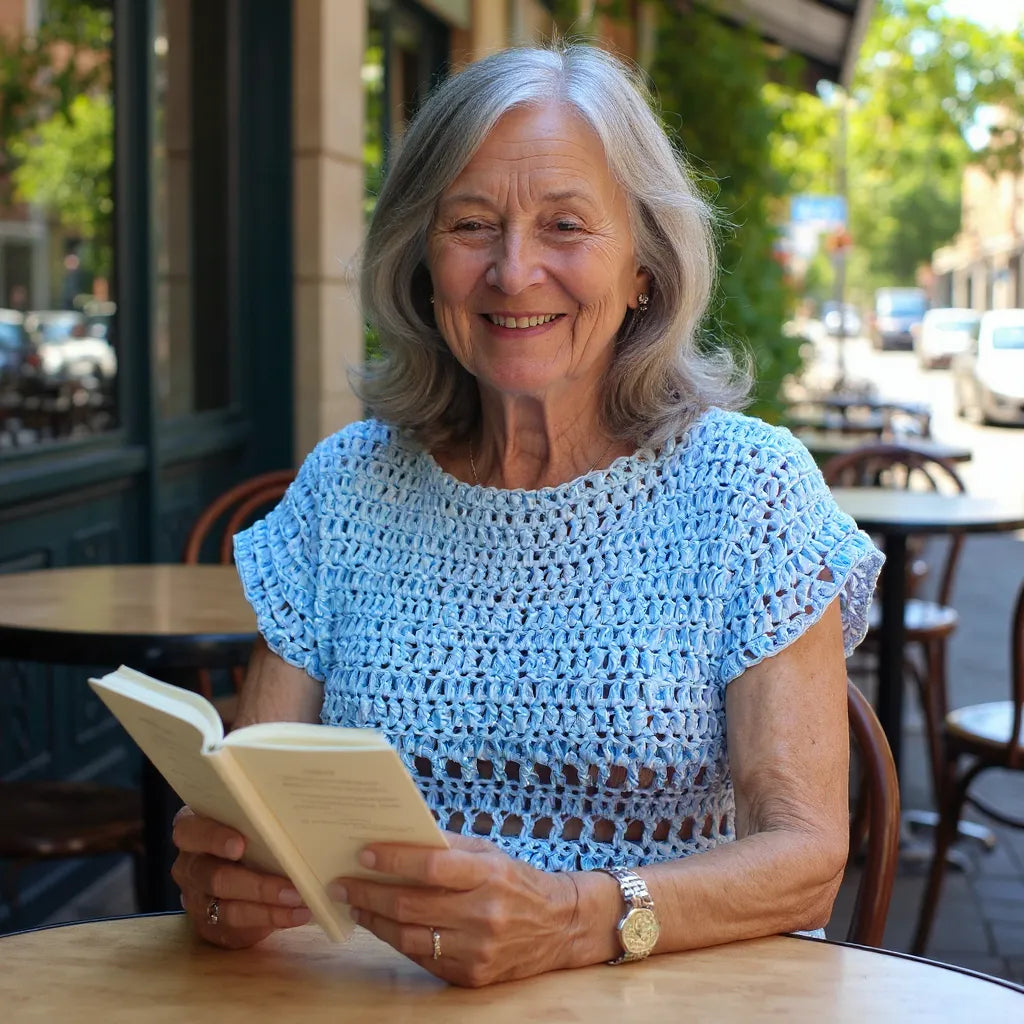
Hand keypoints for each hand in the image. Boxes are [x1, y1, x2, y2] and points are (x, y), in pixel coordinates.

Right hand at [171, 806, 312, 948]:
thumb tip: (299, 824)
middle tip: (291, 889)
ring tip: (299, 902)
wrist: (239, 871)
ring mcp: (196, 900)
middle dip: (257, 885)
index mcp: (192, 832)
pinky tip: (296, 914)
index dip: (214, 838)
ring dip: (268, 909)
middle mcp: (189, 866)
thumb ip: (260, 820)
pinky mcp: (209, 926)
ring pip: (228, 910)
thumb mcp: (249, 822)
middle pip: (215, 878)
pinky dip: (270, 921)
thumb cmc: (251, 834)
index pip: (192, 832)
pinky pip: (237, 929)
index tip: (240, 845)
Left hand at [334, 832, 579, 986]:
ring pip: (409, 937)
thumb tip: (396, 837)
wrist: (559, 925)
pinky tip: (382, 925)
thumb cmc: (515, 880)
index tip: (363, 854)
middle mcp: (484, 914)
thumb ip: (447, 847)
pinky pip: (423, 958)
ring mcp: (478, 950)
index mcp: (489, 875)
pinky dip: (397, 940)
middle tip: (342, 883)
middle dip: (369, 893)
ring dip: (375, 920)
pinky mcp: (472, 976)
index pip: (432, 866)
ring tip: (355, 904)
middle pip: (411, 905)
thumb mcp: (489, 853)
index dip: (394, 860)